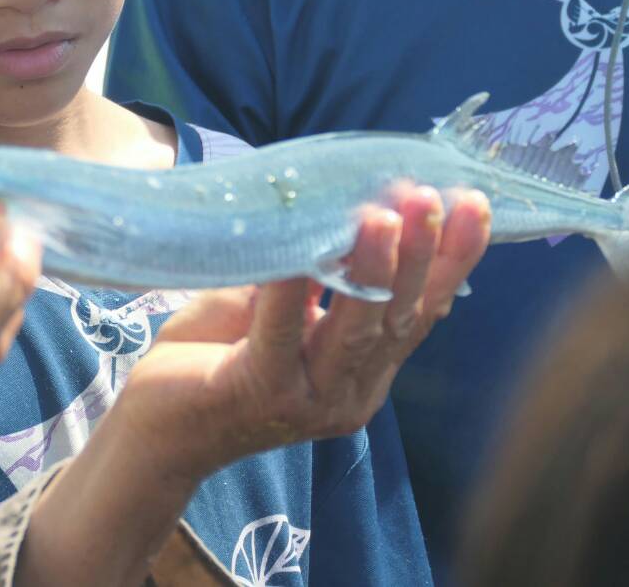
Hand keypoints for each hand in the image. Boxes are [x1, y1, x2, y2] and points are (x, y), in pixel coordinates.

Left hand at [116, 184, 489, 482]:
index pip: (419, 313)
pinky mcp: (261, 393)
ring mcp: (308, 400)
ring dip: (372, 267)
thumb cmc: (213, 358)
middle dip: (419, 255)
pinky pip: (283, 330)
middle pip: (396, 318)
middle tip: (433, 199)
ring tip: (385, 215)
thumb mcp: (270, 308)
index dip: (448, 261)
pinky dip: (295, 287)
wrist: (156, 430)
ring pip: (354, 328)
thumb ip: (309, 275)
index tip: (472, 205)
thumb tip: (336, 203)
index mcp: (362, 374)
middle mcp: (348, 393)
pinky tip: (304, 249)